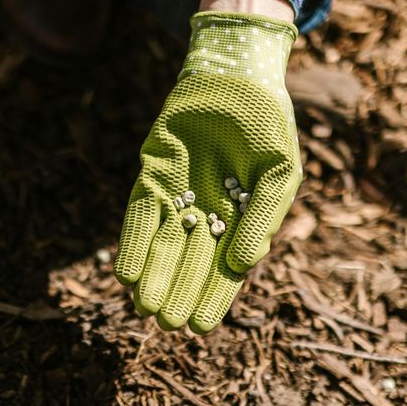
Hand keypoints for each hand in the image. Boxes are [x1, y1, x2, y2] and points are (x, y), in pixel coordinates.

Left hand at [114, 11, 301, 332]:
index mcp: (240, 221)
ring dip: (153, 277)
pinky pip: (140, 216)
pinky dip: (134, 243)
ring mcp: (176, 197)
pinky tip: (126, 273)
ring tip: (146, 308)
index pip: (223, 270)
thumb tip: (244, 267)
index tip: (202, 328)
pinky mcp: (151, 178)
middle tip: (168, 325)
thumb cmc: (266, 125)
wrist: (234, 77)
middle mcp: (205, 215)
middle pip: (189, 263)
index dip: (213, 298)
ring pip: (162, 246)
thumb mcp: (279, 172)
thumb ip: (264, 218)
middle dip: (178, 293)